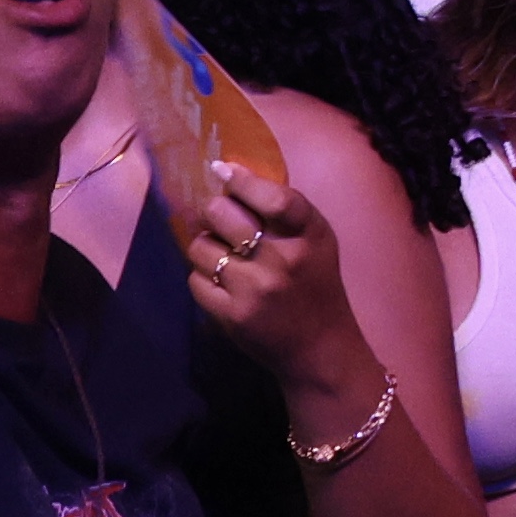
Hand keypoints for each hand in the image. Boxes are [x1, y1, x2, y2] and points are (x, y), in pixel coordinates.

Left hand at [179, 154, 364, 389]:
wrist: (319, 346)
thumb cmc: (316, 284)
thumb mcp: (317, 241)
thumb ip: (286, 212)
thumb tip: (235, 175)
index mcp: (309, 235)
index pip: (274, 197)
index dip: (243, 180)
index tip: (223, 170)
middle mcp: (282, 259)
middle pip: (223, 215)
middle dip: (214, 211)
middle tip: (218, 218)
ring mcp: (255, 289)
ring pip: (201, 247)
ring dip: (206, 247)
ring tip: (220, 254)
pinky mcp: (232, 316)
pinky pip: (196, 281)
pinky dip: (202, 277)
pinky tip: (220, 282)